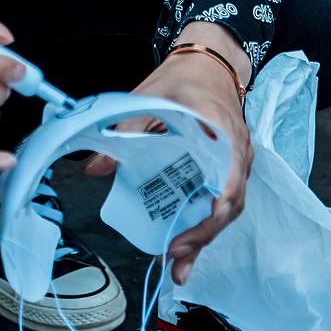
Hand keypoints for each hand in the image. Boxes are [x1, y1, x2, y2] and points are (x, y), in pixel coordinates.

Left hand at [79, 50, 252, 285]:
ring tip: (178, 266)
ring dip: (203, 238)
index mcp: (222, 127)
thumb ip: (126, 129)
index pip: (232, 169)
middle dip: (204, 232)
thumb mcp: (151, 96)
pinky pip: (218, 203)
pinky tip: (185, 251)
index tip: (208, 215)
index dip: (222, 196)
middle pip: (229, 200)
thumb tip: (94, 168)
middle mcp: (236, 150)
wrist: (206, 64)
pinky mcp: (224, 171)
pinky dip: (203, 227)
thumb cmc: (183, 78)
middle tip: (174, 253)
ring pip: (225, 209)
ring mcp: (234, 163)